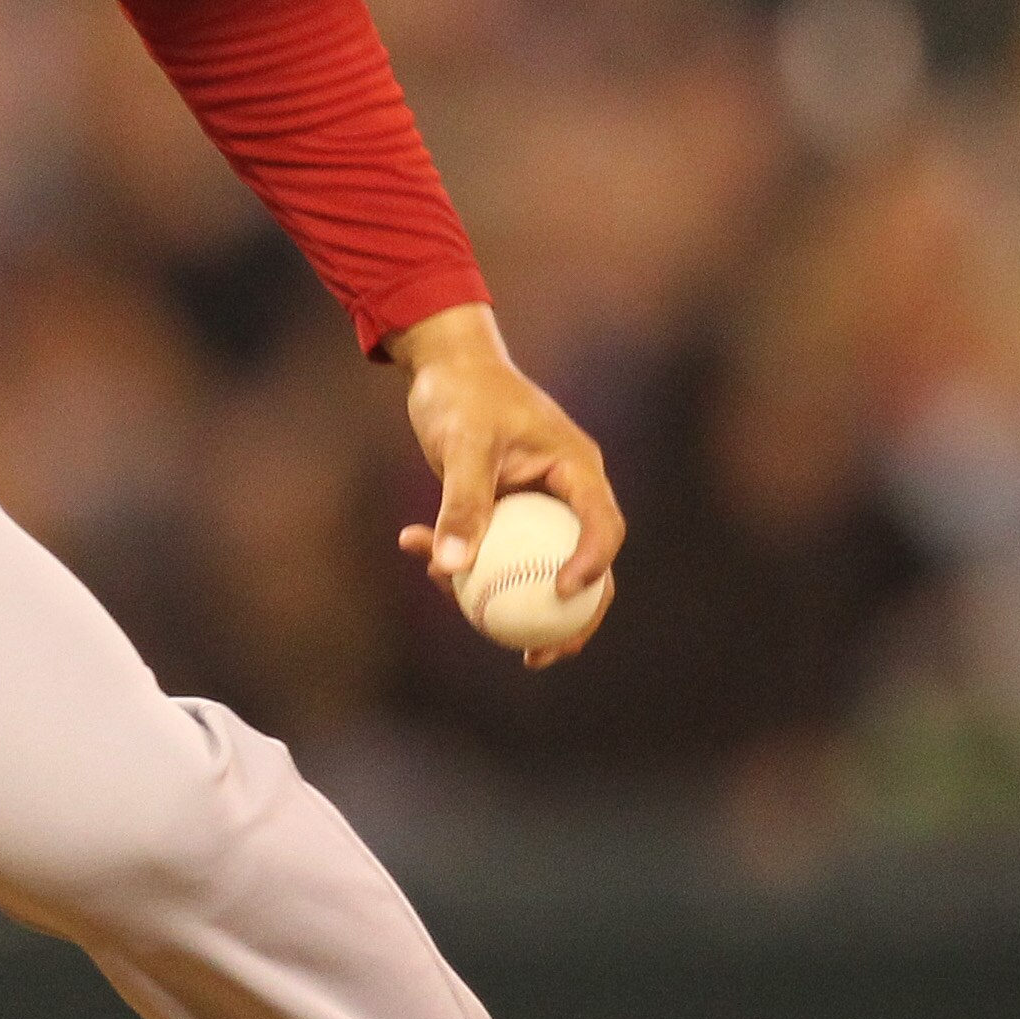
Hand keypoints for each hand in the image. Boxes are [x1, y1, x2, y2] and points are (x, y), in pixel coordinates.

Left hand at [386, 302, 620, 668]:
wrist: (442, 364)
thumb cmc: (462, 394)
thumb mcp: (463, 446)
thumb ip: (461, 504)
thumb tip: (447, 569)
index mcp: (578, 470)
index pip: (602, 526)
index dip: (592, 565)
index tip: (562, 594)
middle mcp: (566, 491)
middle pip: (583, 562)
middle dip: (571, 616)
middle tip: (541, 654)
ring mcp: (536, 503)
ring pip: (535, 564)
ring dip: (510, 597)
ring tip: (490, 637)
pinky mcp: (503, 507)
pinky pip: (493, 547)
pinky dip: (461, 557)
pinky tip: (417, 559)